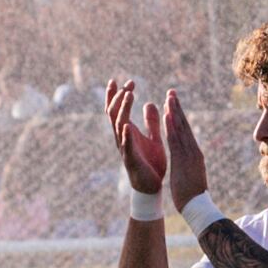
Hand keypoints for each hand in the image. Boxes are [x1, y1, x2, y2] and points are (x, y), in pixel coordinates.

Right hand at [103, 78, 164, 193]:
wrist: (152, 187)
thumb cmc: (151, 163)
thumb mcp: (153, 138)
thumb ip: (151, 122)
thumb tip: (149, 102)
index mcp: (128, 132)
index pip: (118, 110)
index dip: (118, 95)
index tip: (124, 81)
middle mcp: (123, 138)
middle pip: (114, 113)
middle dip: (119, 97)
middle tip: (127, 84)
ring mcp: (125, 148)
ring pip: (118, 125)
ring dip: (123, 109)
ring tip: (129, 95)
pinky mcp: (131, 160)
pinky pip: (126, 146)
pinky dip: (125, 136)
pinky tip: (126, 125)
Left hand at [157, 91, 209, 207]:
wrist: (197, 206)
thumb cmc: (193, 195)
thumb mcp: (191, 175)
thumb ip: (188, 165)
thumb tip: (186, 161)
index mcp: (194, 154)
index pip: (185, 132)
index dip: (179, 117)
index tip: (173, 105)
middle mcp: (193, 150)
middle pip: (184, 126)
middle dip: (177, 109)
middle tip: (171, 93)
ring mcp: (189, 154)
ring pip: (180, 129)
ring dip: (174, 112)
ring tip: (169, 98)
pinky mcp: (183, 159)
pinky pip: (175, 140)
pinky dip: (171, 126)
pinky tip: (166, 116)